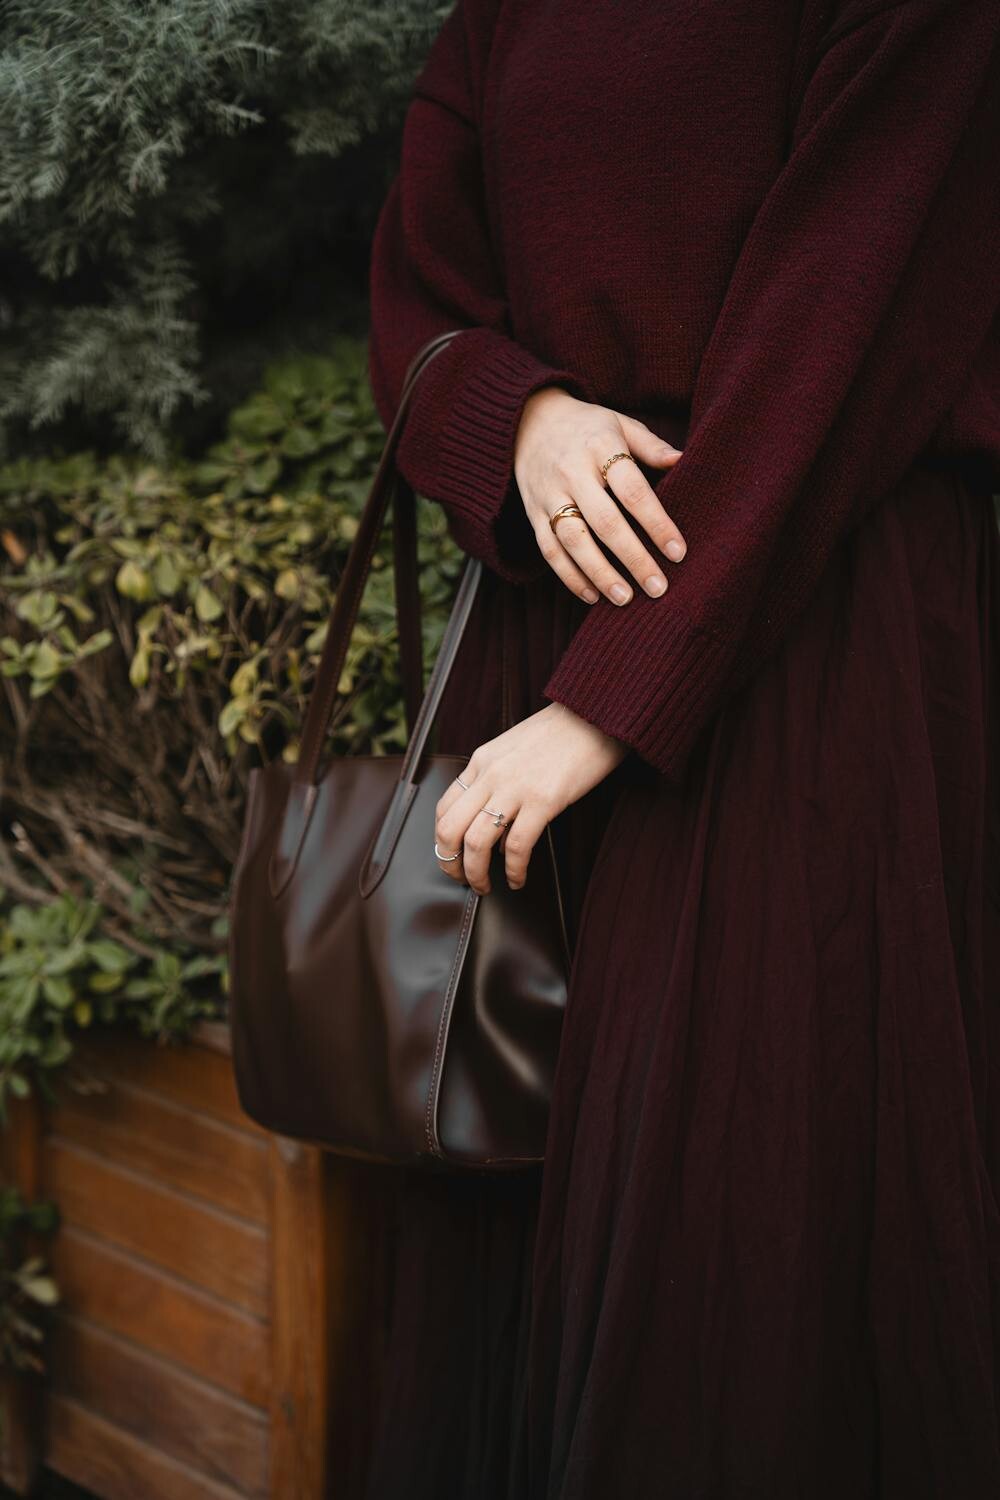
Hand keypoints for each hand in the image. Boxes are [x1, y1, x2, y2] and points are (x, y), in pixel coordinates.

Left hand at [434, 701, 628, 893]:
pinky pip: (516, 846)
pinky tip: (518, 879)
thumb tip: (494, 825)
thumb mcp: (515, 748)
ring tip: (486, 887)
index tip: (453, 856)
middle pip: (450, 829)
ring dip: (476, 874)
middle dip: (450, 863)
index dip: (442, 840)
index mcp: (482, 761)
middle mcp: (491, 774)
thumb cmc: (561, 733)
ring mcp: (515, 787)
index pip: (444, 807)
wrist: (595, 714)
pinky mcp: (544, 800)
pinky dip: (513, 870)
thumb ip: (498, 780)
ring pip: (476, 842)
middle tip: (463, 879)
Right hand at [513, 386, 687, 605]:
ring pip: (573, 540)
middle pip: (605, 521)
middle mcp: (572, 472)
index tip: (678, 553)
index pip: (633, 491)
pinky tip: (592, 595)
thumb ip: (651, 446)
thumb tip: (683, 461)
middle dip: (633, 557)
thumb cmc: (587, 427)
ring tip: (624, 598)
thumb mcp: (620, 423)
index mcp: (600, 447)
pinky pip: (549, 550)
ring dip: (599, 573)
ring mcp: (549, 494)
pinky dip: (569, 576)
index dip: (656, 523)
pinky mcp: (532, 513)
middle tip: (658, 587)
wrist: (526, 421)